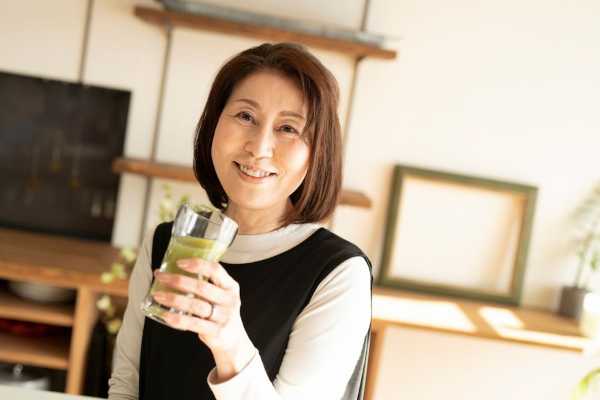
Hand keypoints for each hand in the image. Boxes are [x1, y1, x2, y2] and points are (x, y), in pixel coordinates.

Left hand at [152, 258, 255, 379]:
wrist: (233, 338)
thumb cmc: (220, 311)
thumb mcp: (221, 294)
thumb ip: (206, 283)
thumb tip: (174, 271)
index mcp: (230, 286)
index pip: (216, 270)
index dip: (197, 265)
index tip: (179, 262)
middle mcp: (229, 300)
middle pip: (202, 287)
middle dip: (178, 280)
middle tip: (161, 277)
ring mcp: (223, 317)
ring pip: (196, 305)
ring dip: (174, 299)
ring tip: (158, 295)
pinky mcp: (215, 332)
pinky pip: (193, 324)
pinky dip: (177, 319)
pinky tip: (165, 315)